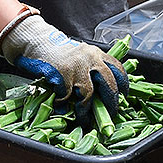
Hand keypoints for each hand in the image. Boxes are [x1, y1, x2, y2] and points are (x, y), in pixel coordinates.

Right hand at [0, 13, 126, 110]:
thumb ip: (92, 67)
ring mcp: (75, 66)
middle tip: (111, 113)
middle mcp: (89, 58)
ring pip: (87, 93)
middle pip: (107, 82)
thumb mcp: (81, 55)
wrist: (37, 41)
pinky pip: (65, 96)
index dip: (123, 83)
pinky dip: (64, 105)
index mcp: (96, 53)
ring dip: (86, 110)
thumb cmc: (59, 53)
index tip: (124, 95)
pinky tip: (62, 109)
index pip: (117, 68)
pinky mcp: (61, 74)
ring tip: (85, 120)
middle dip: (111, 101)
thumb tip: (102, 91)